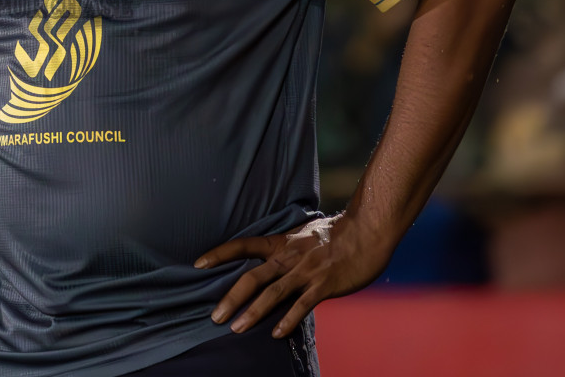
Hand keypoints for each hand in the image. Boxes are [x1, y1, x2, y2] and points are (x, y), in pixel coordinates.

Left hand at [195, 213, 387, 337]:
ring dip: (253, 312)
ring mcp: (305, 271)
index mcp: (280, 242)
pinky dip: (288, 320)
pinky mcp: (323, 285)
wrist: (366, 232)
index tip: (198, 264)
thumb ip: (284, 250)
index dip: (219, 254)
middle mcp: (288, 256)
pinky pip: (302, 305)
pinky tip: (276, 333)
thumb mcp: (302, 236)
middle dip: (231, 297)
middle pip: (252, 277)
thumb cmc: (335, 236)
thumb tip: (267, 264)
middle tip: (214, 316)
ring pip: (273, 293)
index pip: (243, 245)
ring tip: (235, 328)